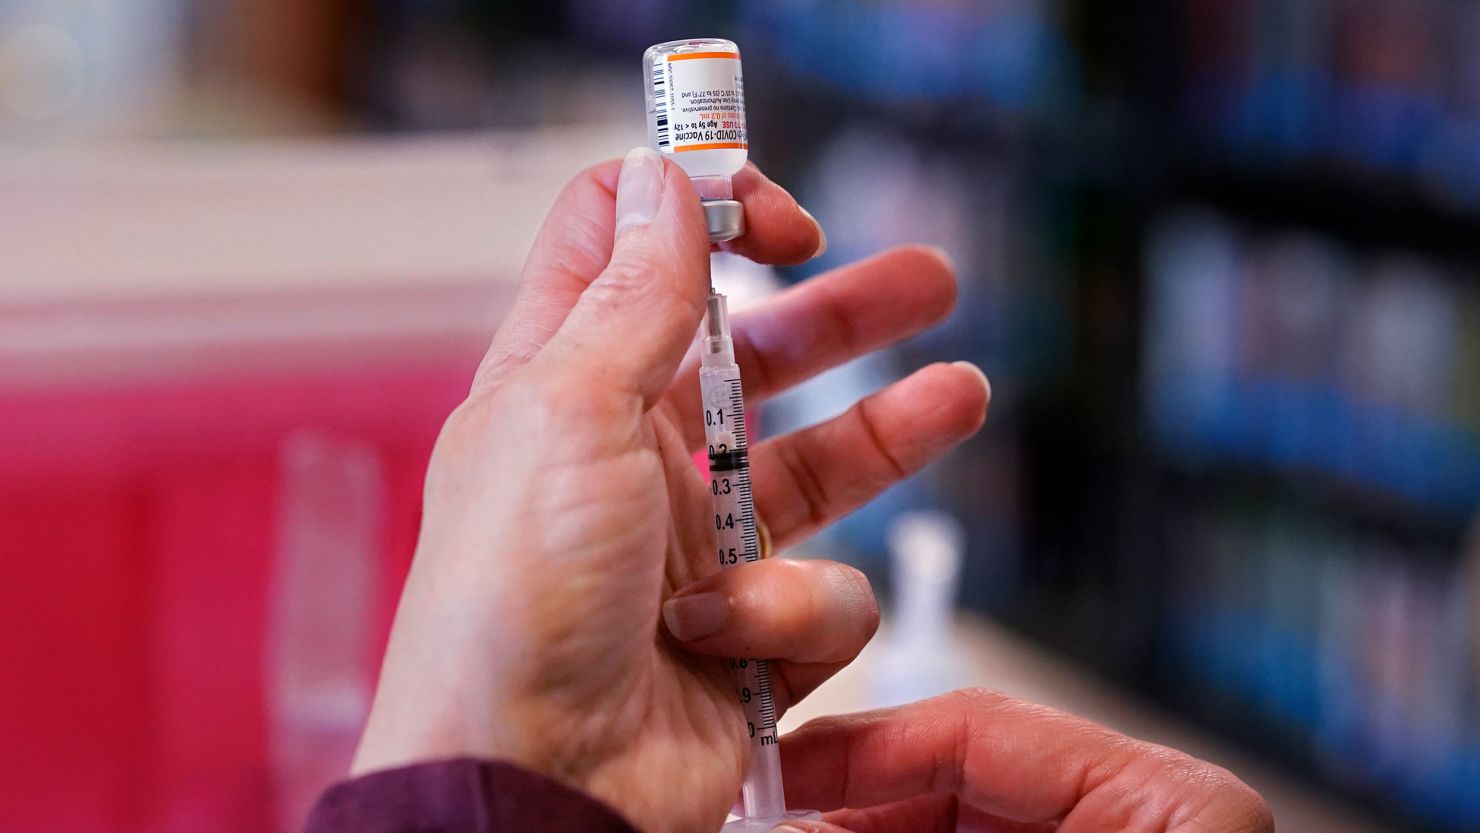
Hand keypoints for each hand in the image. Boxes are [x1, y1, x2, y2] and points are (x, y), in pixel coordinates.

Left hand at [351, 146, 990, 832]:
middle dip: (839, 313)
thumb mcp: (565, 414)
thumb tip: (660, 177)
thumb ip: (633, 297)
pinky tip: (730, 639)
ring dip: (886, 430)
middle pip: (750, 354)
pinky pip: (823, 593)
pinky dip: (792, 614)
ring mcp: (693, 547)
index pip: (628, 253)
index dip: (701, 211)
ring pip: (816, 465)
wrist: (534, 786)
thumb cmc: (510, 606)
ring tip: (958, 394)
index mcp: (565, 384)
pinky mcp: (743, 631)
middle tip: (925, 280)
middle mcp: (629, 457)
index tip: (779, 221)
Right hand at [775, 689, 1272, 832]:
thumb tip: (779, 823)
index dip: (857, 747)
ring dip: (856, 830)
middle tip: (763, 814)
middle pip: (952, 776)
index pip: (979, 725)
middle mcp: (1140, 813)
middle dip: (846, 801)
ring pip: (944, 823)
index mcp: (1170, 798)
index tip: (774, 773)